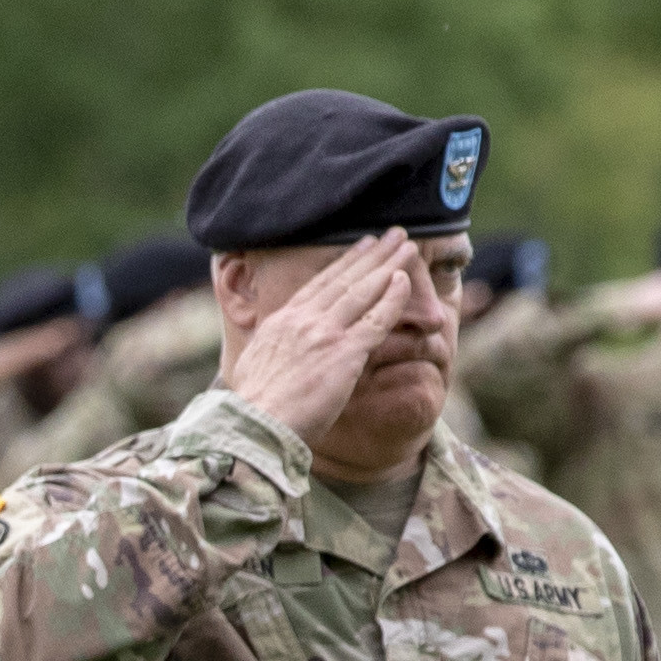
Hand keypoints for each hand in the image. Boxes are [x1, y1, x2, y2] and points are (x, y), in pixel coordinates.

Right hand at [220, 239, 441, 454]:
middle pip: (343, 279)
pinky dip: (392, 298)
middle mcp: (302, 320)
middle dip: (371, 253)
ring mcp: (323, 334)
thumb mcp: (252, 367)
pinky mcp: (343, 353)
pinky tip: (406, 281)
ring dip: (388, 265)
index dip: (344, 264)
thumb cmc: (253, 410)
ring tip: (409, 246)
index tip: (362, 246)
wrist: (255, 426)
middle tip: (394, 234)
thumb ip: (268, 353)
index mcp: (280, 322)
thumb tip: (266, 355)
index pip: (318, 285)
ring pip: (362, 291)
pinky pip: (375, 320)